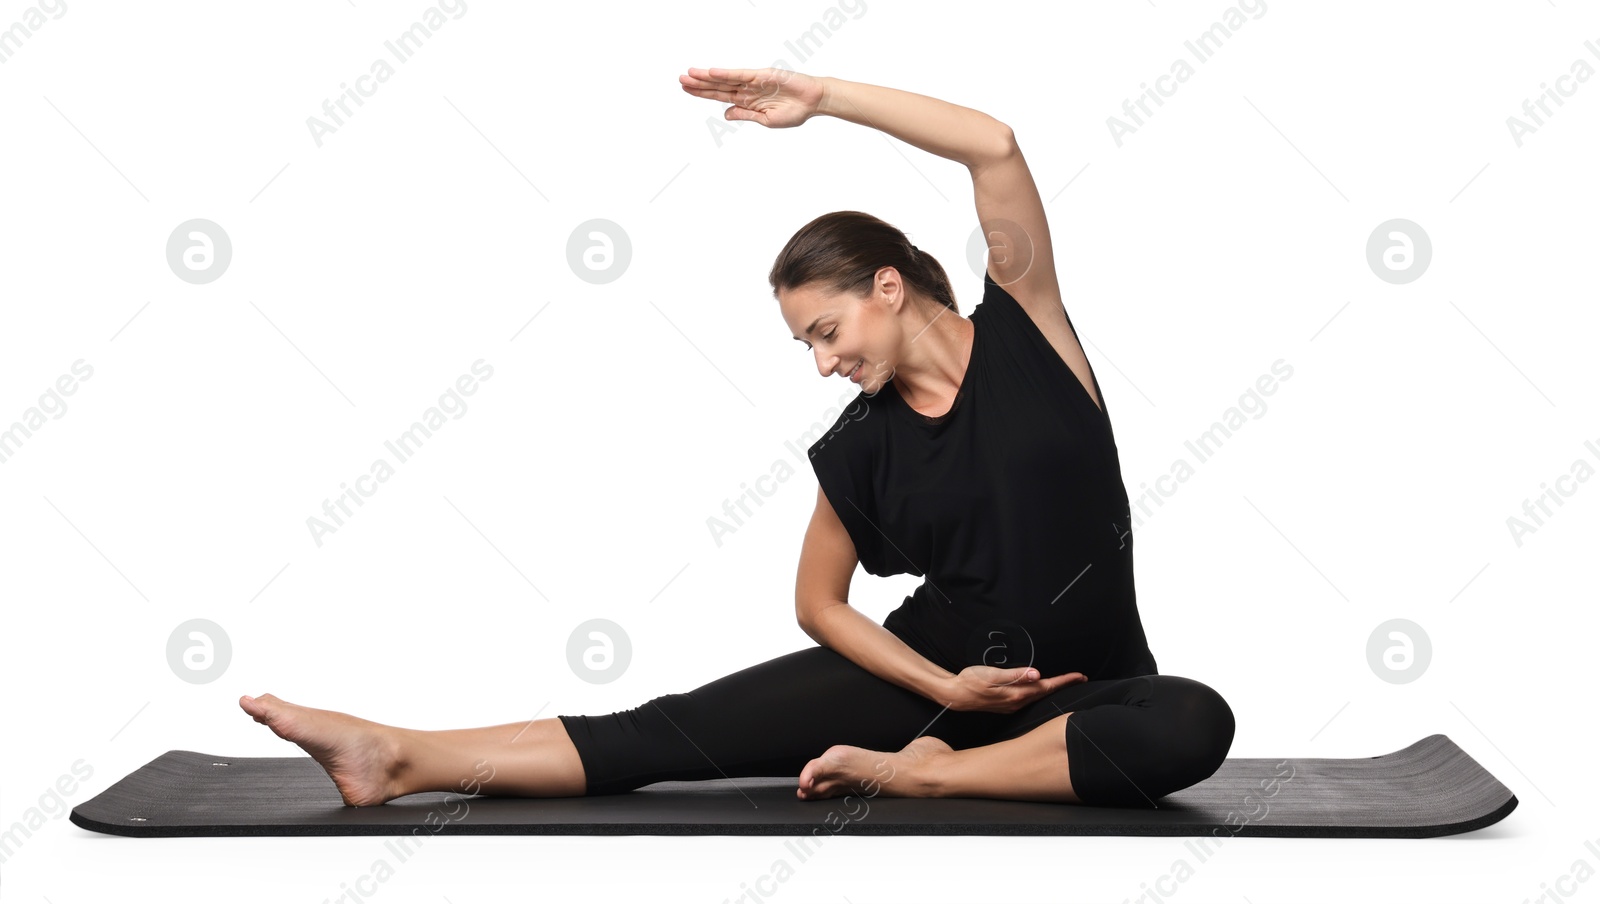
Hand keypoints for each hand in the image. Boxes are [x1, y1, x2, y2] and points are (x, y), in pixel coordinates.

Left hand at [679, 67, 824, 128]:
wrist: (813, 102)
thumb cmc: (794, 112)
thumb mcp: (766, 121)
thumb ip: (746, 115)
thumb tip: (726, 114)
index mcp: (747, 102)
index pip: (719, 96)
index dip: (702, 93)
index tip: (686, 89)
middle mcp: (747, 90)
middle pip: (718, 87)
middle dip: (698, 84)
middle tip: (680, 80)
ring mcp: (754, 82)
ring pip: (725, 79)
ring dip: (707, 77)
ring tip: (689, 74)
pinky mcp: (762, 76)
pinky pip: (741, 75)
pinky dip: (726, 74)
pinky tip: (712, 73)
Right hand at [940, 665, 1089, 713]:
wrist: (954, 695)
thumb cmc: (971, 681)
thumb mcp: (992, 674)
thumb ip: (1015, 674)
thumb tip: (1036, 674)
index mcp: (1017, 693)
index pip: (1047, 686)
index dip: (1065, 681)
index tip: (1080, 675)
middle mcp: (1017, 702)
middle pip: (1046, 692)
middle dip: (1064, 685)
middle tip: (1080, 678)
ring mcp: (1012, 706)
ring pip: (1038, 697)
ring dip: (1052, 689)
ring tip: (1065, 682)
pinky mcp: (1006, 705)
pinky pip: (1029, 699)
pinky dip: (1040, 693)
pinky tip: (1040, 690)